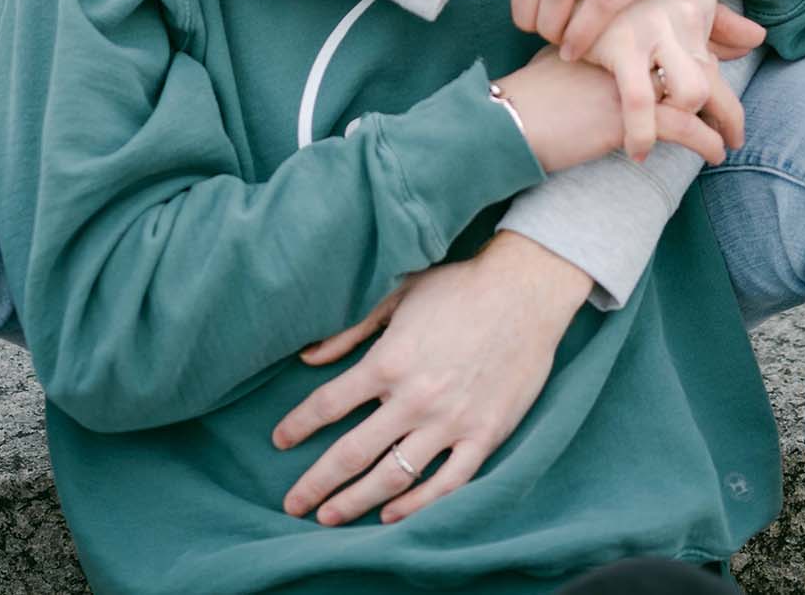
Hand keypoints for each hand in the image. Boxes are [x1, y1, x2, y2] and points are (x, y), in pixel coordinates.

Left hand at [274, 231, 591, 525]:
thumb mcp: (398, 296)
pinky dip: (417, 505)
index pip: (328, 404)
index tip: (279, 441)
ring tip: (330, 517)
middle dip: (316, 482)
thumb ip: (352, 330)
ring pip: (392, 477)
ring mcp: (451, 421)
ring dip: (356, 501)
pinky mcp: (484, 435)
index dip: (298, 426)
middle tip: (291, 504)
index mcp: (389, 360)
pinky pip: (446, 484)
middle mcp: (414, 398)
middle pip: (351, 452)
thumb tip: (309, 357)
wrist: (524, 292)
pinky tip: (390, 515)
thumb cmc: (459, 287)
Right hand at [506, 42, 741, 171]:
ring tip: (728, 139)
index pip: (685, 21)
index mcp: (623, 13)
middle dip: (726, 86)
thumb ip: (616, 45)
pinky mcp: (628, 105)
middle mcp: (633, 30)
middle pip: (700, 54)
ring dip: (724, 117)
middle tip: (735, 118)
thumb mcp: (579, 53)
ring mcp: (632, 65)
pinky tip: (712, 154)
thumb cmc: (542, 90)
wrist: (508, 116)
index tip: (737, 58)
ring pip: (701, 88)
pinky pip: (685, 125)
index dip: (716, 42)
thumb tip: (646, 58)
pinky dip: (705, 142)